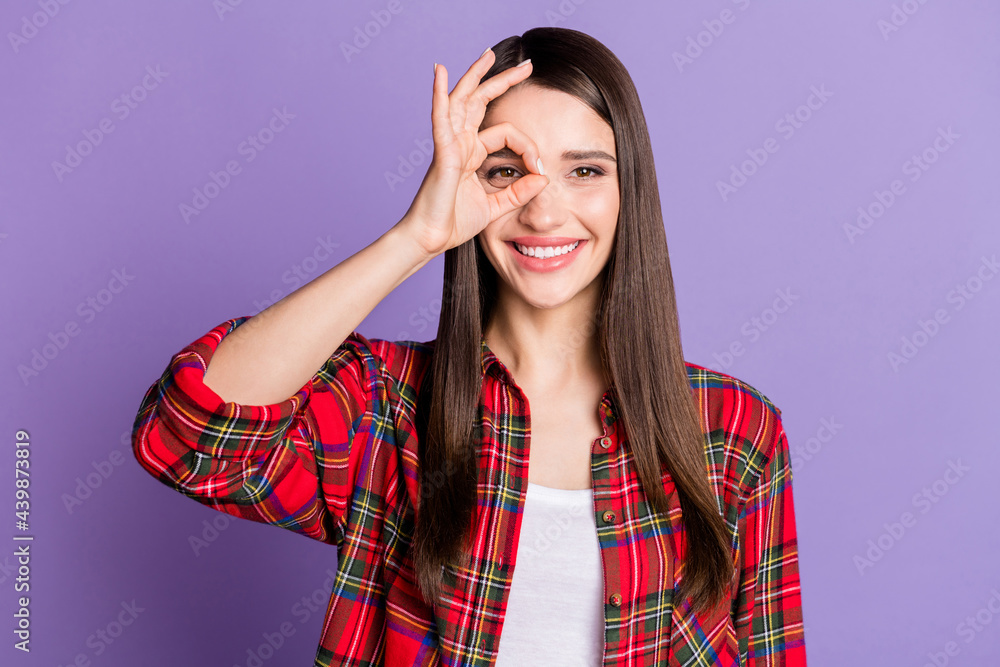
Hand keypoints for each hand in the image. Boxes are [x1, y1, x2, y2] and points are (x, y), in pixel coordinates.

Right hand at [399, 49, 548, 257]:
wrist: (430, 239)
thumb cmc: (453, 223)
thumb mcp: (495, 207)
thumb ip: (519, 192)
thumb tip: (543, 178)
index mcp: (471, 154)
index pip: (506, 133)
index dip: (528, 146)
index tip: (540, 168)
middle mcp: (460, 143)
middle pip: (481, 101)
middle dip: (503, 81)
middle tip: (527, 65)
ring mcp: (449, 145)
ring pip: (462, 100)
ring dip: (475, 76)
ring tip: (487, 54)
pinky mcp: (442, 153)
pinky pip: (440, 118)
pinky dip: (439, 94)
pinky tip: (440, 72)